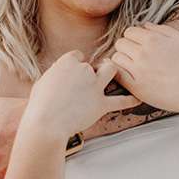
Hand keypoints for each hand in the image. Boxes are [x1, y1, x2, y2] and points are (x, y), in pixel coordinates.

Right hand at [25, 51, 141, 138]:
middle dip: (94, 68)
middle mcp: (83, 70)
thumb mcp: (42, 82)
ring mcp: (94, 86)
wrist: (47, 123)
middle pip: (94, 63)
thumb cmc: (39, 105)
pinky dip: (130, 100)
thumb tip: (59, 73)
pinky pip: (121, 101)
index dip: (76, 63)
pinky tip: (138, 98)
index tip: (74, 71)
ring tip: (112, 75)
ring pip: (112, 70)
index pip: (77, 55)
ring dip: (112, 71)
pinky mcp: (101, 104)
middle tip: (92, 75)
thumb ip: (55, 75)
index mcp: (67, 63)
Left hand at [112, 23, 178, 119]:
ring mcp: (138, 70)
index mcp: (153, 40)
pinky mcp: (136, 86)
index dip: (134, 37)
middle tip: (136, 55)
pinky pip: (117, 74)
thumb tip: (145, 25)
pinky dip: (119, 72)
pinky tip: (127, 74)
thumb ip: (162, 30)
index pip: (129, 31)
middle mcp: (143, 53)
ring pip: (116, 58)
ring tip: (133, 65)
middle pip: (121, 43)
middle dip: (127, 47)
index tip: (140, 45)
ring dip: (122, 59)